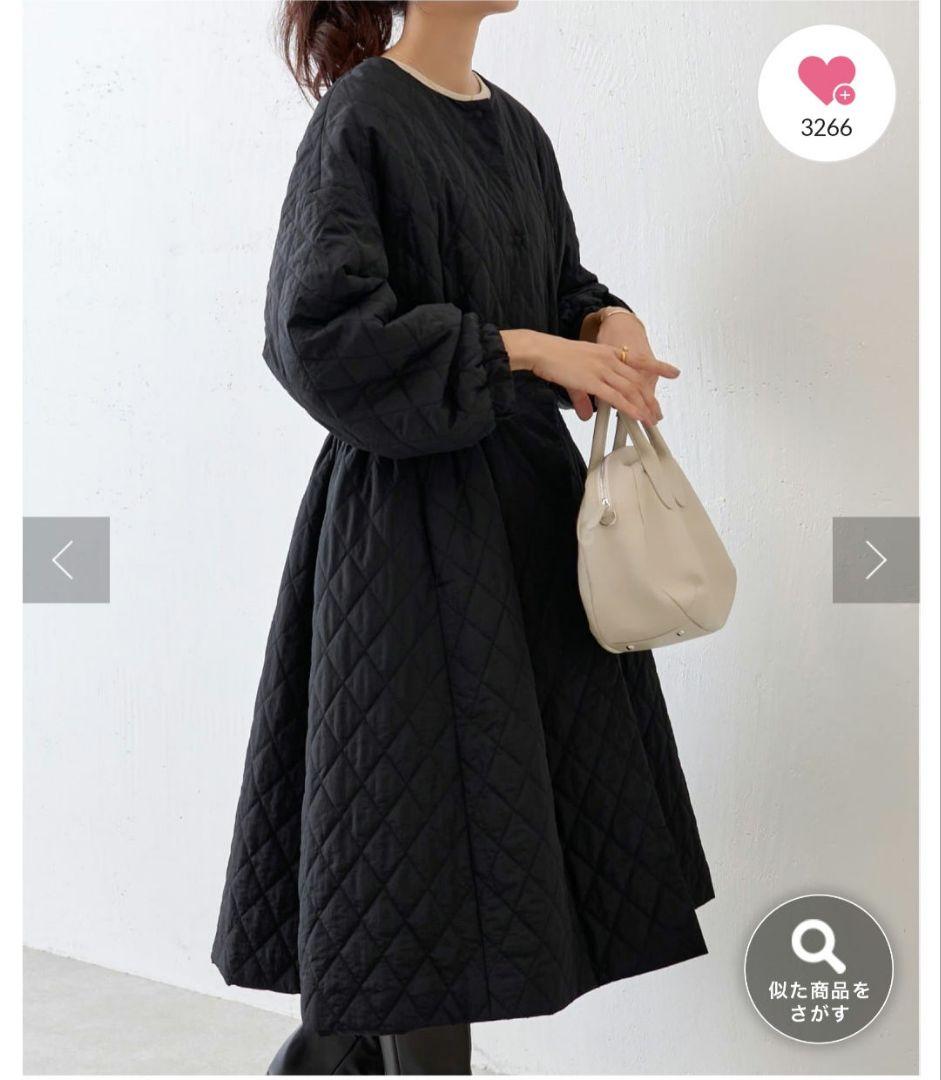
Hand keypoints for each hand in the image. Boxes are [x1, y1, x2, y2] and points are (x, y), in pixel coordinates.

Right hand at [500, 327, 678, 422]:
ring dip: (643, 406)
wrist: (543, 350)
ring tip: (651, 419)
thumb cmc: (556, 358)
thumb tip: (587, 415)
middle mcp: (610, 360)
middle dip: (650, 399)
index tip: (673, 372)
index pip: (639, 360)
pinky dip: (630, 407)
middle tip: (657, 413)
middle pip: (637, 381)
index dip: (658, 366)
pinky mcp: (593, 381)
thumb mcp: (576, 378)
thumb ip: (584, 398)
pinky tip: (637, 416)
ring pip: (630, 390)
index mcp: (609, 353)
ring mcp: (603, 370)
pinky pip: (616, 396)